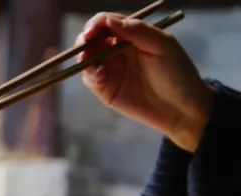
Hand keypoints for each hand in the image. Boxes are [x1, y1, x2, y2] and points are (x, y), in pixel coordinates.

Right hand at [77, 13, 212, 151]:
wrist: (181, 107)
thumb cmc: (177, 72)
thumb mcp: (161, 45)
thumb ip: (136, 30)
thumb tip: (107, 20)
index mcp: (132, 35)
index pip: (107, 22)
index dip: (96, 23)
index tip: (92, 30)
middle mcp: (117, 50)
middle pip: (91, 39)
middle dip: (84, 40)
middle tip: (86, 44)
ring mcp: (110, 69)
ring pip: (86, 58)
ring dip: (84, 59)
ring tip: (96, 65)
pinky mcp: (105, 89)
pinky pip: (89, 78)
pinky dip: (90, 75)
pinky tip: (100, 77)